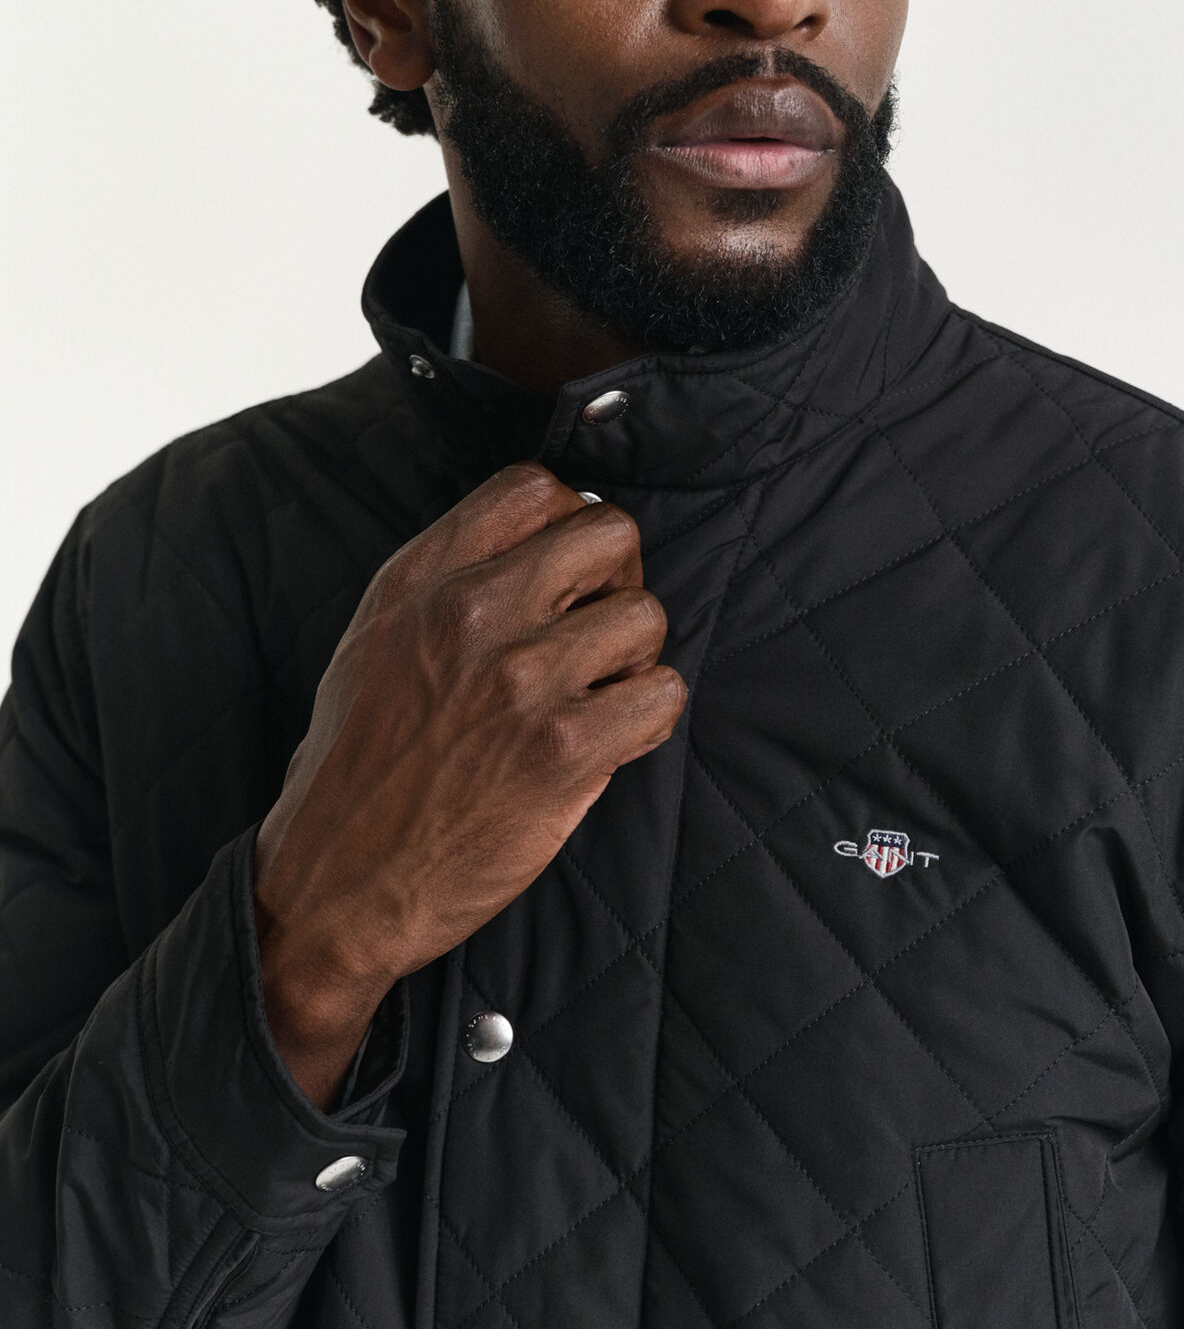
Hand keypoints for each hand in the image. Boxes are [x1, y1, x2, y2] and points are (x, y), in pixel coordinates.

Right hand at [251, 462, 685, 1106]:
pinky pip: (661, 694)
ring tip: (594, 697)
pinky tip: (608, 742)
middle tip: (596, 632)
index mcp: (422, 578)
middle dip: (619, 580)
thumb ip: (450, 577)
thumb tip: (547, 537)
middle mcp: (470, 613)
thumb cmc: (360, 765)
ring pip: (646, 615)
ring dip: (634, 658)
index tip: (568, 571)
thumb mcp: (375, 638)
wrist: (334, 883)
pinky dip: (648, 718)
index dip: (570, 523)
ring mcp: (520, 680)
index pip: (534, 486)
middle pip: (609, 533)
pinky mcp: (563, 751)